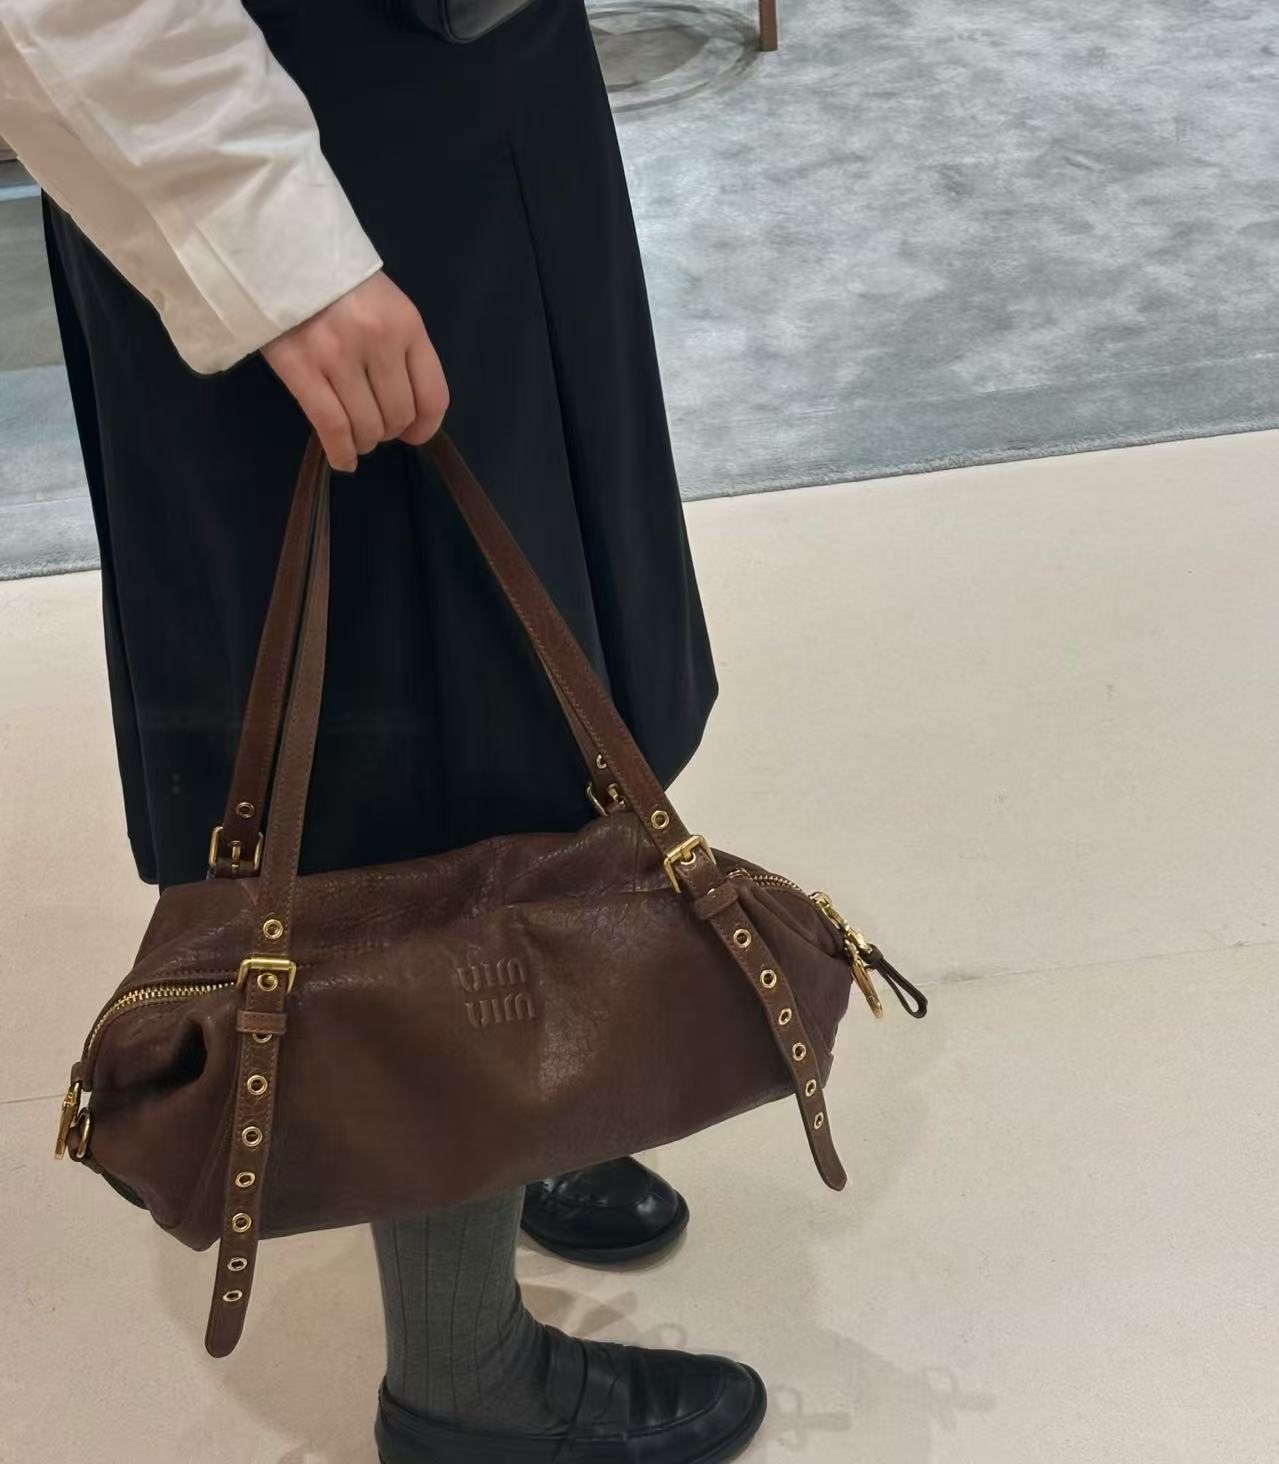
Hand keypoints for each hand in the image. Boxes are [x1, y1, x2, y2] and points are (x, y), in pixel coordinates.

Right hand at [262, 272, 448, 471]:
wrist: (279, 250)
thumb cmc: (336, 281)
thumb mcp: (385, 304)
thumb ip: (402, 351)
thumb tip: (410, 414)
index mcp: (406, 323)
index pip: (433, 395)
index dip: (426, 426)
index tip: (414, 433)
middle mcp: (378, 340)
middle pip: (398, 415)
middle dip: (389, 431)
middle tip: (375, 424)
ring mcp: (338, 354)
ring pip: (367, 426)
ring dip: (365, 441)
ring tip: (357, 435)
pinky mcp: (301, 368)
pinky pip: (332, 427)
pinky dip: (341, 452)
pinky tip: (343, 461)